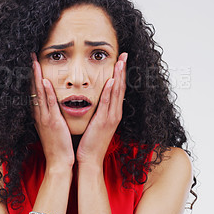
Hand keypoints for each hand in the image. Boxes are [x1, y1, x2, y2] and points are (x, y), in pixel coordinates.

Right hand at [30, 52, 74, 169]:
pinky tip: (45, 81)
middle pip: (33, 88)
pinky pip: (49, 104)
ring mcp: (45, 117)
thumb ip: (51, 114)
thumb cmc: (58, 145)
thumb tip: (53, 104)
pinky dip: (47, 92)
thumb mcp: (52, 127)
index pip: (34, 91)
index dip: (32, 76)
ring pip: (39, 93)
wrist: (59, 162)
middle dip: (31, 71)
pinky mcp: (53, 122)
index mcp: (40, 114)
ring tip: (34, 62)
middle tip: (30, 55)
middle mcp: (39, 114)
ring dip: (36, 76)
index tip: (32, 62)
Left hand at [76, 52, 127, 166]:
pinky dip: (110, 92)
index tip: (121, 60)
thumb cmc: (91, 142)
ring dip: (119, 76)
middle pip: (120, 87)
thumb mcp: (96, 123)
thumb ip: (98, 111)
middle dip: (123, 70)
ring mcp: (111, 118)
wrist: (90, 159)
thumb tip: (95, 100)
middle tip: (124, 54)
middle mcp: (114, 113)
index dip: (120, 74)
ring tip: (120, 62)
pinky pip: (107, 104)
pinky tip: (112, 81)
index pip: (117, 89)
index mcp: (112, 113)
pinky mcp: (103, 122)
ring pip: (116, 93)